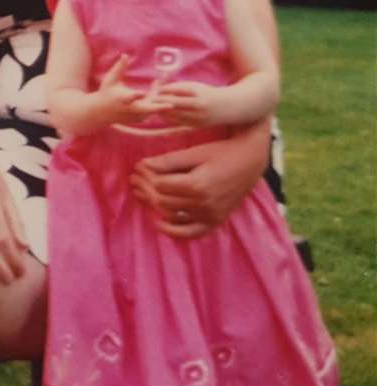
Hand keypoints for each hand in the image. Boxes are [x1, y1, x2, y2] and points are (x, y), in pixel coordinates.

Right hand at [94, 54, 169, 124]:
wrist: (101, 112)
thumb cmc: (106, 92)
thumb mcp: (110, 79)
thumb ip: (119, 68)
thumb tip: (125, 54)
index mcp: (122, 98)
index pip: (130, 97)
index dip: (136, 95)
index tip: (143, 93)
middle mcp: (129, 108)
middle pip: (145, 110)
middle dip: (158, 108)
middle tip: (170, 105)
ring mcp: (134, 115)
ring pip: (152, 110)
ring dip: (161, 102)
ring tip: (167, 91)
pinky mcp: (137, 119)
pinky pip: (151, 112)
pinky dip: (157, 104)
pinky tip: (160, 94)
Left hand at [129, 127, 266, 237]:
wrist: (250, 161)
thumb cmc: (221, 152)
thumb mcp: (194, 153)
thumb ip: (168, 161)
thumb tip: (141, 165)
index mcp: (197, 185)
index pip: (159, 186)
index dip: (145, 176)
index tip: (137, 168)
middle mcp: (204, 203)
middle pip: (163, 201)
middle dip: (145, 189)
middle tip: (134, 180)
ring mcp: (211, 215)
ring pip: (172, 215)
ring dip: (153, 205)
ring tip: (141, 193)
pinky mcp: (216, 221)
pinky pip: (192, 233)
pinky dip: (174, 231)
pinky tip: (160, 223)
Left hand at [150, 81, 223, 126]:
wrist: (227, 107)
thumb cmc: (206, 93)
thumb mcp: (195, 87)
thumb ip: (178, 87)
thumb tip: (159, 89)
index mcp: (198, 93)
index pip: (178, 90)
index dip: (165, 90)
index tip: (156, 89)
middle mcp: (198, 105)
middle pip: (175, 104)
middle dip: (161, 101)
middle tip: (150, 99)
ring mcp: (198, 117)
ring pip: (175, 115)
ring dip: (163, 111)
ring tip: (154, 107)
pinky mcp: (197, 125)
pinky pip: (179, 122)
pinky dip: (170, 119)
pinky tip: (162, 115)